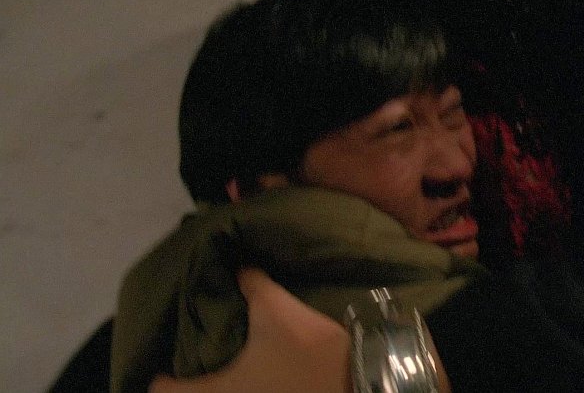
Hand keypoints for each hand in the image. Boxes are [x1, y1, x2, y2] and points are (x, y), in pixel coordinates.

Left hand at [149, 268, 351, 392]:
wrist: (361, 381)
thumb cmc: (308, 353)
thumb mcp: (277, 308)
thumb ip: (251, 283)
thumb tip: (236, 265)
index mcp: (216, 391)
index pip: (161, 391)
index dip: (159, 374)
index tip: (165, 357)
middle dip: (189, 379)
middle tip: (193, 355)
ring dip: (216, 384)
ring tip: (222, 362)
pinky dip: (240, 387)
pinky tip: (251, 373)